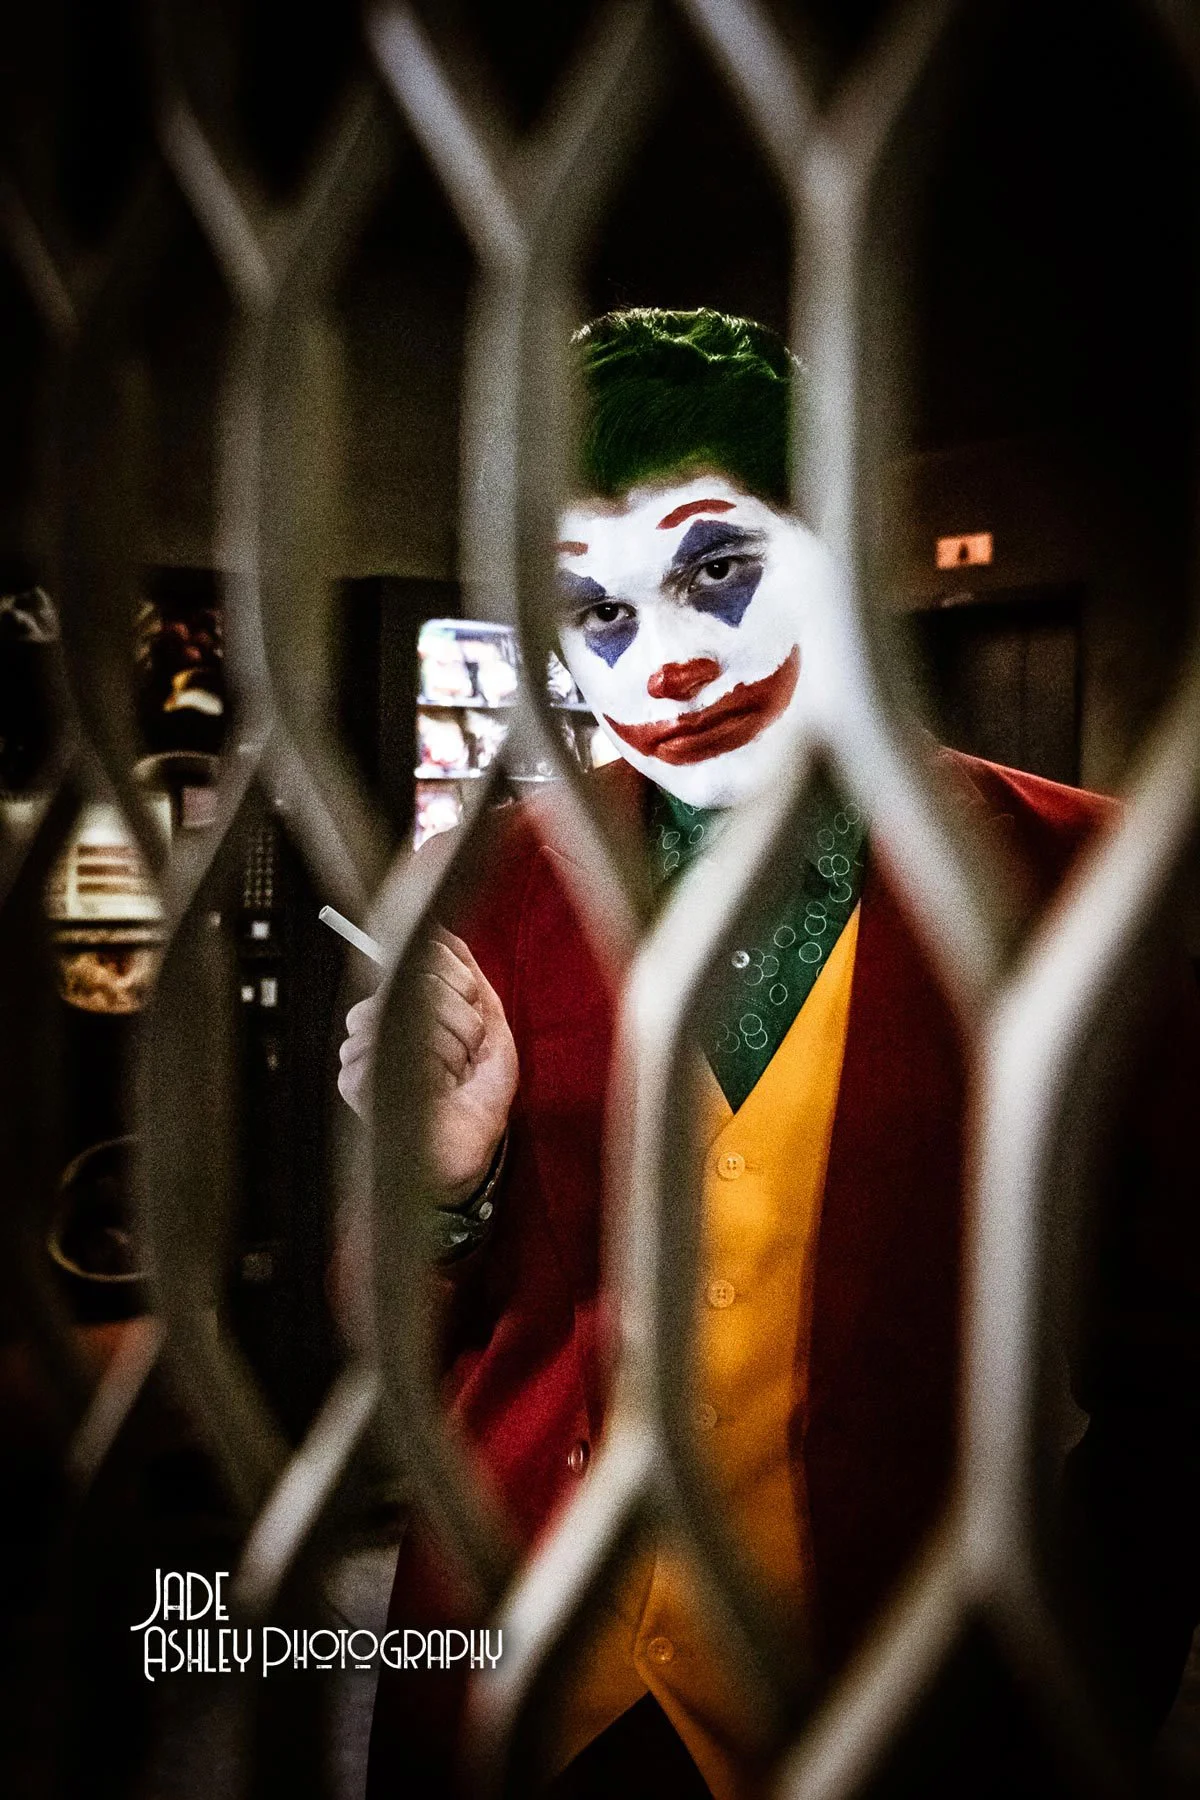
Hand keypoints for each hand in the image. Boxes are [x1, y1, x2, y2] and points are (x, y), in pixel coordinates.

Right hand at [337, 927, 517, 1201]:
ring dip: (446, 1047)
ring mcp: (363, 1052)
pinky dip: (425, 1072)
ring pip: (399, 1015)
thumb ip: (470, 978)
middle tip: (469, 1050)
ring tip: (453, 1074)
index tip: (474, 1002)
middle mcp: (380, 1024)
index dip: (454, 977)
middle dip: (458, 1017)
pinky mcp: (355, 1081)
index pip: (416, 960)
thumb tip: (447, 934)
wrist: (471, 1151)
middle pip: (410, 984)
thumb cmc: (479, 1098)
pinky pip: (388, 1052)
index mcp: (408, 1006)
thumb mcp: (492, 1029)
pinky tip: (432, 1091)